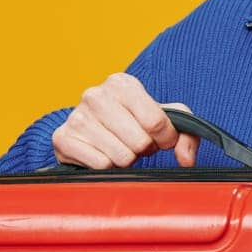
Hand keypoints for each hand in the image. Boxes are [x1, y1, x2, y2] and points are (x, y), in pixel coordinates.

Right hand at [52, 73, 199, 167]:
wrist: (91, 132)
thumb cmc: (134, 123)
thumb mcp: (167, 120)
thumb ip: (188, 134)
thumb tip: (186, 158)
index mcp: (122, 83)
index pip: (157, 122)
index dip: (165, 138)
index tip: (160, 138)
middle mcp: (96, 95)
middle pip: (139, 141)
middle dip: (144, 149)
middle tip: (136, 143)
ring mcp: (76, 116)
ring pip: (121, 156)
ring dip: (126, 159)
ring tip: (120, 147)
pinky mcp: (62, 139)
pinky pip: (100, 165)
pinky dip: (107, 167)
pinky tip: (102, 154)